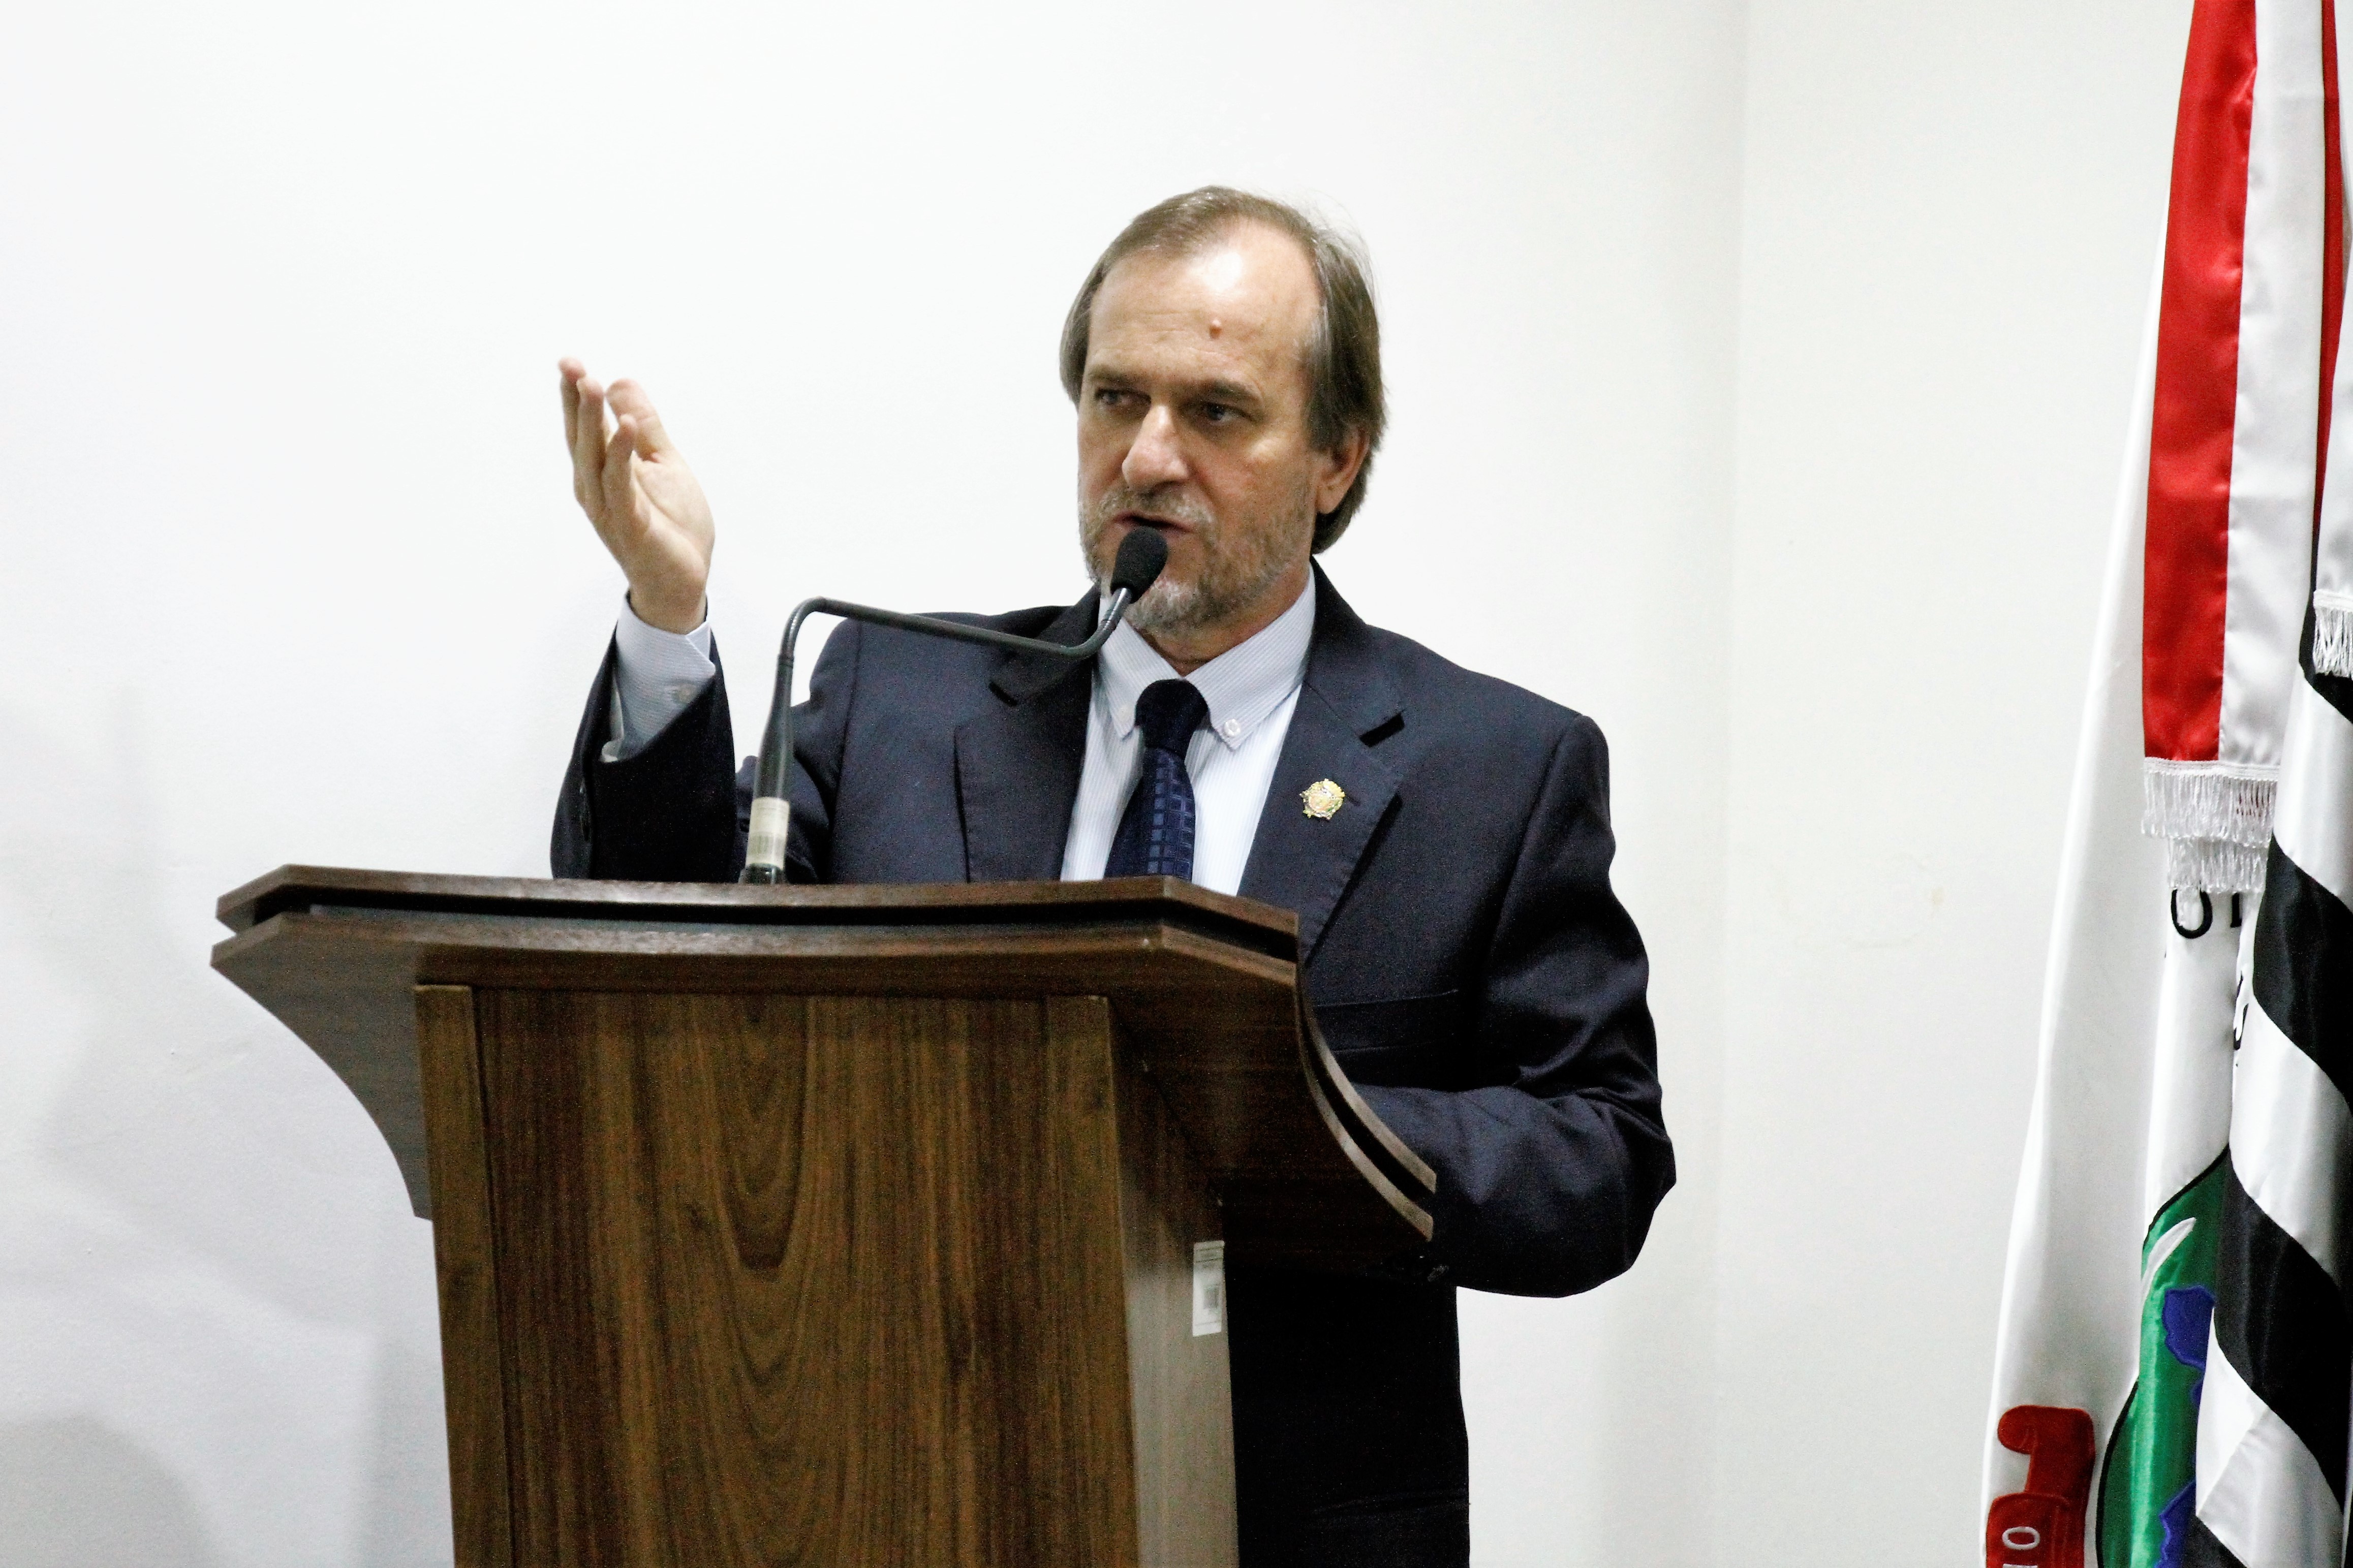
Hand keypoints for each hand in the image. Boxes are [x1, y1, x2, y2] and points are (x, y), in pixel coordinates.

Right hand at [560, 358, 713, 632]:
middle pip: (581, 438)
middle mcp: (596, 488)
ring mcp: (610, 508)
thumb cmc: (671, 524)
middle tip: (570, 364)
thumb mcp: (662, 463)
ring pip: (595, 458)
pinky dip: (622, 455)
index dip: (575, 395)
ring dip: (592, 421)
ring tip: (592, 384)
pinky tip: (626, 428)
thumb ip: (644, 426)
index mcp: (601, 471)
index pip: (585, 427)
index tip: (569, 362)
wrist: (684, 580)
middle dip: (575, 401)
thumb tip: (618, 380)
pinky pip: (621, 486)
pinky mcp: (630, 525)